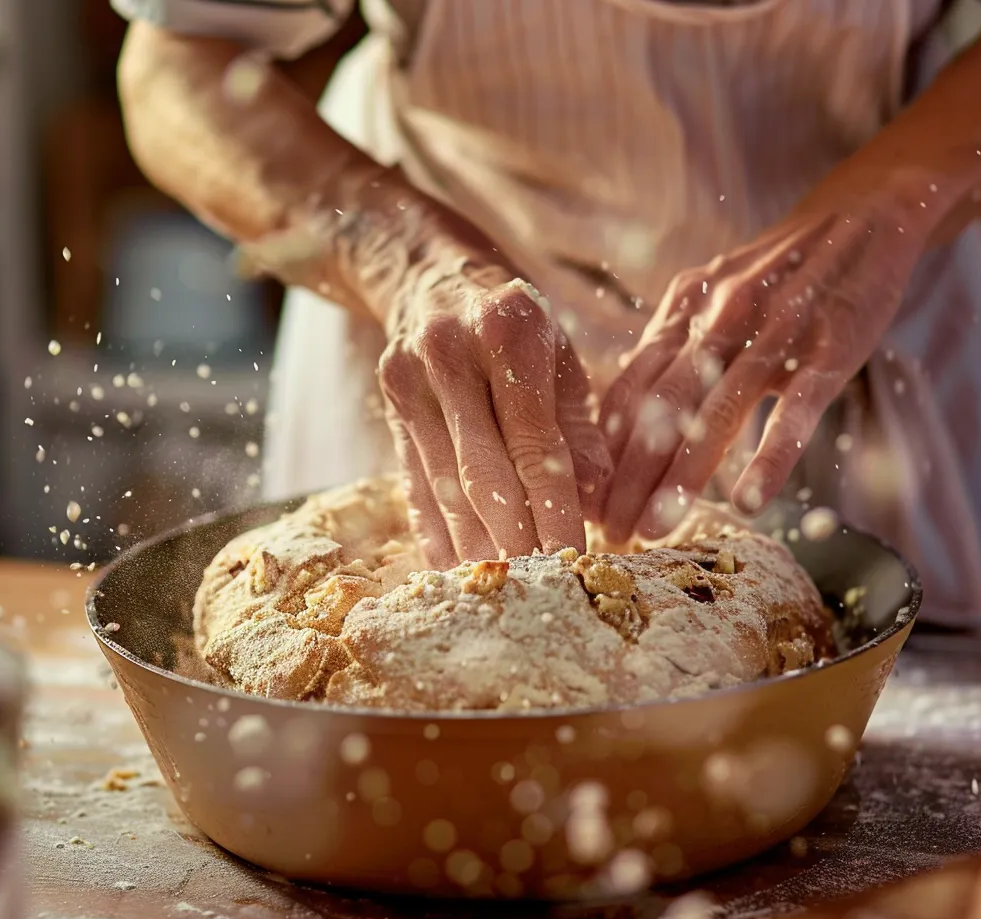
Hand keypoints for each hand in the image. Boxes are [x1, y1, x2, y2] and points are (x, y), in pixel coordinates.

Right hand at [374, 239, 611, 567]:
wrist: (429, 273)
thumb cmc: (515, 320)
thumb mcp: (560, 352)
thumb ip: (577, 423)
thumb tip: (594, 494)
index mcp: (508, 328)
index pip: (534, 442)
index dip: (554, 507)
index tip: (576, 555)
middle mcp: (449, 350)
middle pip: (483, 470)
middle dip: (515, 536)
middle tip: (541, 583)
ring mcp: (408, 377)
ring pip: (444, 482)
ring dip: (475, 542)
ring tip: (503, 583)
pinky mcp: (387, 401)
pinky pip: (411, 478)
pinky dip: (433, 527)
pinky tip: (452, 566)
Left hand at [596, 193, 924, 542]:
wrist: (865, 213)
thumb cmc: (778, 273)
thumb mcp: (711, 299)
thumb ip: (674, 352)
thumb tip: (627, 416)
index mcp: (683, 312)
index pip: (628, 390)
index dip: (602, 449)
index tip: (584, 500)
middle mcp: (717, 319)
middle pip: (659, 409)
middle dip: (629, 476)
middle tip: (609, 533)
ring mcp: (774, 331)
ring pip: (717, 413)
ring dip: (682, 476)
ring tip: (656, 528)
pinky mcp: (831, 346)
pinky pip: (797, 408)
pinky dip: (770, 456)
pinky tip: (749, 501)